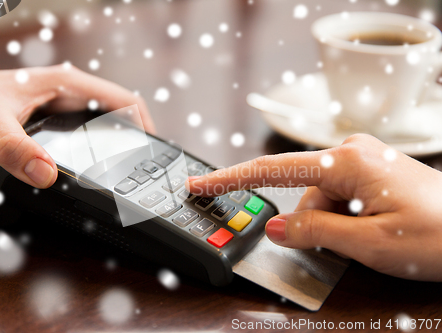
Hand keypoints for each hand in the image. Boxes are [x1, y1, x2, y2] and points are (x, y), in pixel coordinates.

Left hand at [0, 62, 154, 187]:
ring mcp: (60, 103)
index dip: (145, 125)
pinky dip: (100, 145)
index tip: (154, 152)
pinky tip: (96, 165)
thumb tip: (48, 175)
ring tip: (127, 168)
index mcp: (65, 84)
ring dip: (120, 141)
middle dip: (137, 136)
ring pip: (104, 120)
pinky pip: (88, 129)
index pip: (123, 100)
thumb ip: (15, 151)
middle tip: (143, 167)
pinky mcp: (52, 116)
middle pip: (119, 112)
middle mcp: (67, 91)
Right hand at [187, 134, 441, 280]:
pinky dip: (343, 221)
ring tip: (371, 242)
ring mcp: (362, 161)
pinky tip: (372, 232)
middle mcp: (351, 152)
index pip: (270, 169)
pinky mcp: (370, 173)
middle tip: (343, 248)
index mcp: (346, 161)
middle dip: (311, 226)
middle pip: (302, 194)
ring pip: (321, 201)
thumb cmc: (439, 234)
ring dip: (332, 228)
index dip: (229, 179)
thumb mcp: (368, 243)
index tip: (199, 184)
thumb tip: (274, 226)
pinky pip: (338, 199)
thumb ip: (313, 232)